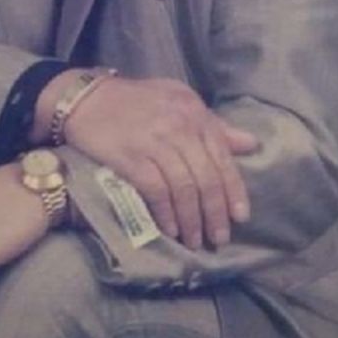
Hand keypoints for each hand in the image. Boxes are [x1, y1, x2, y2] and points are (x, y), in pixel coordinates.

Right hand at [63, 76, 257, 249]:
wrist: (86, 97)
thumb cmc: (135, 101)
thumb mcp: (178, 101)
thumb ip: (213, 125)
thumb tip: (251, 144)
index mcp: (194, 111)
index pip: (223, 156)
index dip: (234, 190)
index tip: (240, 217)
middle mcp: (179, 125)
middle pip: (206, 177)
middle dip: (215, 213)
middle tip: (218, 238)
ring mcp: (155, 141)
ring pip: (184, 188)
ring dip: (192, 220)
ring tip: (195, 240)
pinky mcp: (131, 156)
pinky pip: (157, 191)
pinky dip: (166, 213)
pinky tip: (171, 228)